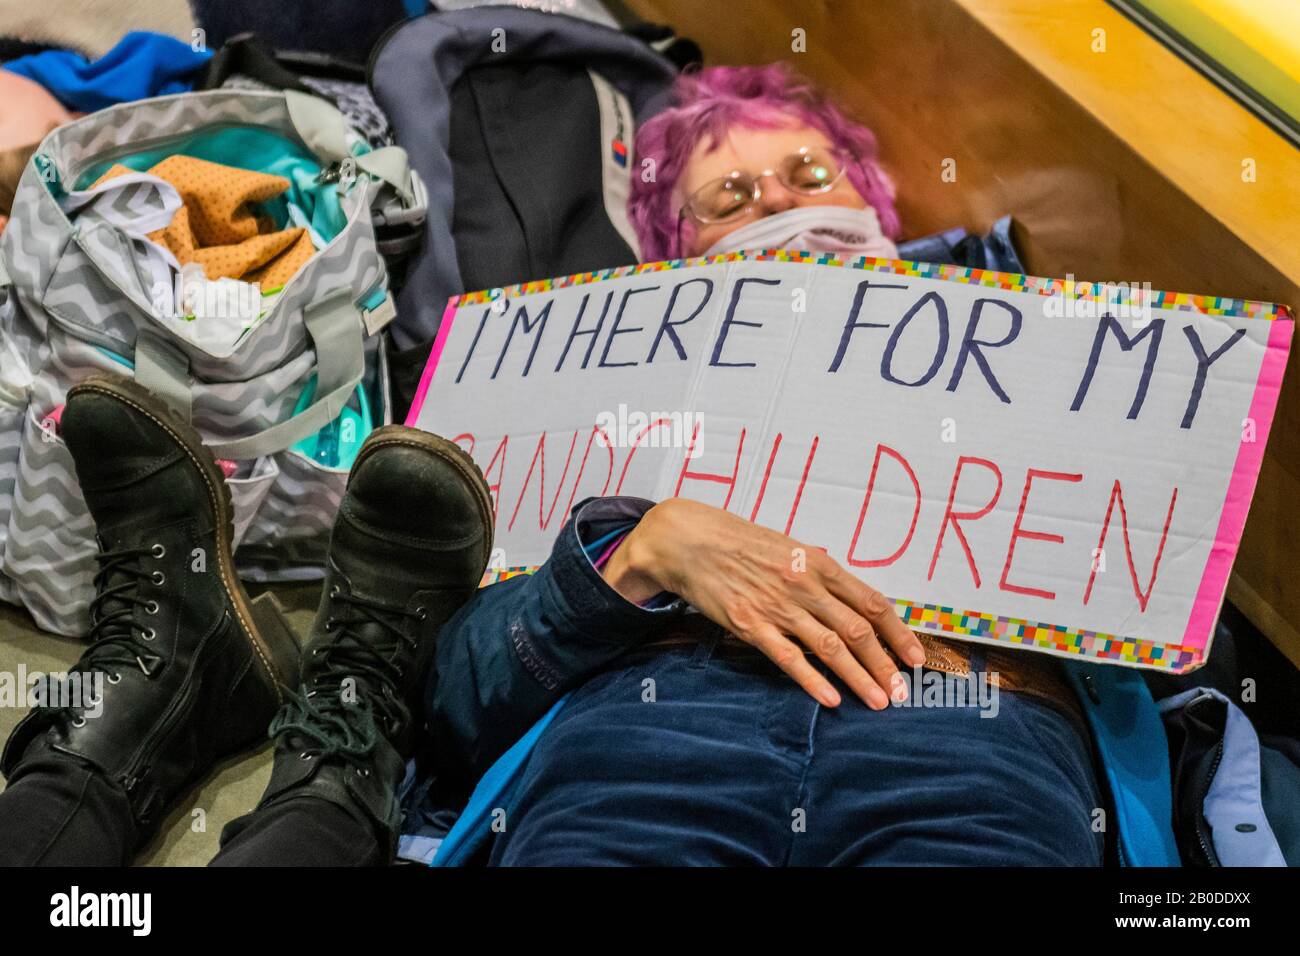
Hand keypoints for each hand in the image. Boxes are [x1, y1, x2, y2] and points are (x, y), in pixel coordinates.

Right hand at [601, 498, 925, 708]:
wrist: (690, 540)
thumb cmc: (741, 543)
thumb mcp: (790, 548)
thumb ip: (821, 575)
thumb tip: (853, 601)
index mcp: (819, 564)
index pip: (872, 603)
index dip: (898, 633)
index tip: (916, 657)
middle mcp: (804, 585)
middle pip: (857, 630)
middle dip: (885, 664)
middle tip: (901, 692)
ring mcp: (777, 606)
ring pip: (829, 647)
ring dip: (858, 677)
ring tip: (878, 702)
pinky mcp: (749, 624)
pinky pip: (788, 657)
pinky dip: (813, 680)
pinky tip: (831, 698)